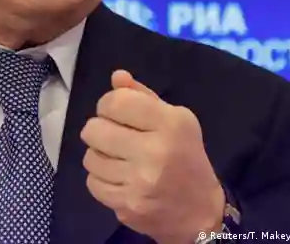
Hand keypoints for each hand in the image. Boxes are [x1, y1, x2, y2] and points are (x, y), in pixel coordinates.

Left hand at [81, 71, 223, 243]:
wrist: (200, 212)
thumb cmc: (184, 156)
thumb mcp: (174, 119)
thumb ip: (142, 95)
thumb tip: (117, 76)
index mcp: (170, 124)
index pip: (115, 102)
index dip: (108, 103)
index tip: (116, 112)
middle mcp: (155, 152)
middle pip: (94, 129)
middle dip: (100, 129)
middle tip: (114, 136)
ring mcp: (140, 183)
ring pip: (89, 157)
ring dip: (99, 155)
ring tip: (118, 158)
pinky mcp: (127, 206)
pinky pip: (91, 182)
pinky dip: (101, 179)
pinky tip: (119, 178)